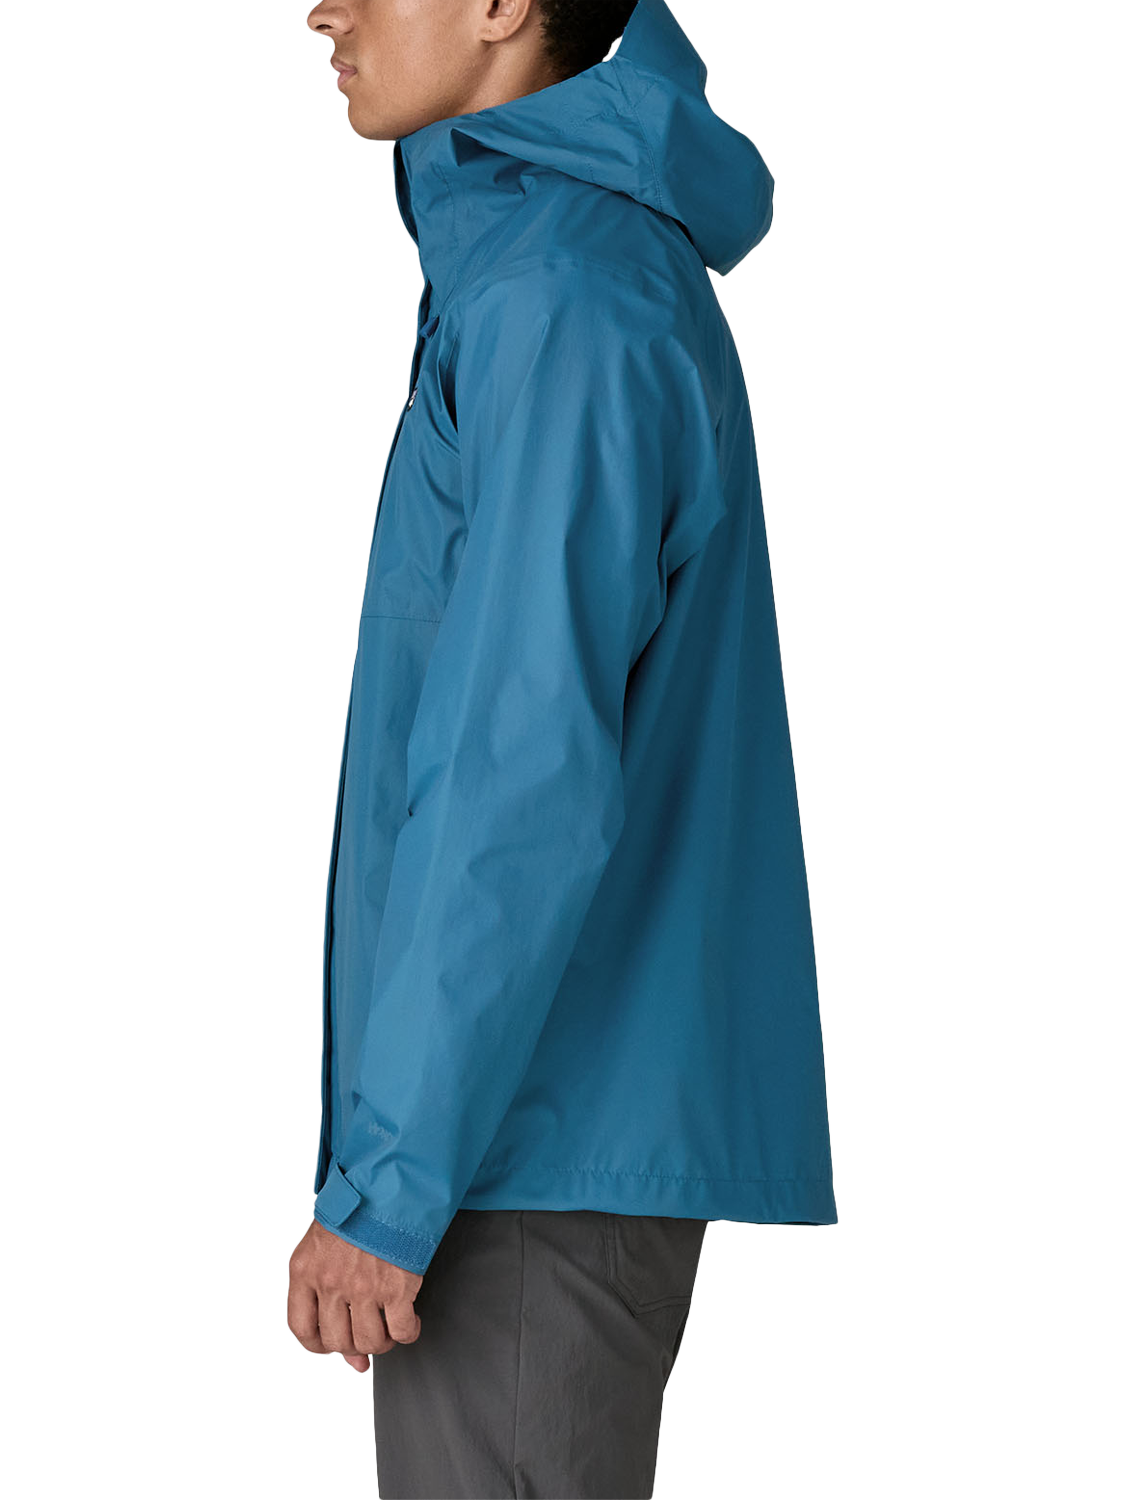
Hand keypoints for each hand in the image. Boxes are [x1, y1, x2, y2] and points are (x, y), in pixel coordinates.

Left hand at [288, 1219, 422, 1371]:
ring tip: (389, 1326)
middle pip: (337, 1340)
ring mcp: (363, 1286)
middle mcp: (330, 1281)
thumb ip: (325, 1293)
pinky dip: (408, 1332)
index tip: (331, 1343)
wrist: (388, 1182)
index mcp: (305, 1270)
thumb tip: (353, 1358)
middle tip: (366, 1329)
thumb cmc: (356, 1207)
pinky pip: (401, 1330)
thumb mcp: (323, 1243)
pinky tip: (410, 1320)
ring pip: (370, 1341)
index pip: (301, 1328)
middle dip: (354, 1343)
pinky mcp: (396, 1286)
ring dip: (382, 1341)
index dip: (318, 1344)